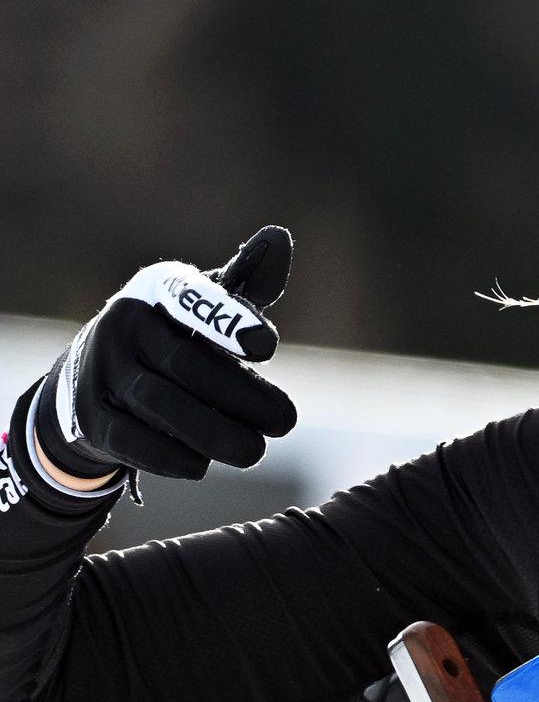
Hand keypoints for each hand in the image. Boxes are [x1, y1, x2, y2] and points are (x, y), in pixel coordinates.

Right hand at [29, 229, 298, 486]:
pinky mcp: (89, 417)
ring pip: (160, 405)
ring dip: (213, 433)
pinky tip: (202, 465)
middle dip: (242, 397)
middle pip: (186, 365)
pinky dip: (170, 456)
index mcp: (157, 291)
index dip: (230, 321)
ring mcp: (99, 372)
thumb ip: (248, 282)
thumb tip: (279, 236)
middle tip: (286, 421)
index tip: (268, 347)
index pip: (193, 299)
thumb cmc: (173, 336)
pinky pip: (131, 440)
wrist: (93, 378)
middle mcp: (121, 326)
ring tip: (254, 450)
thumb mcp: (206, 308)